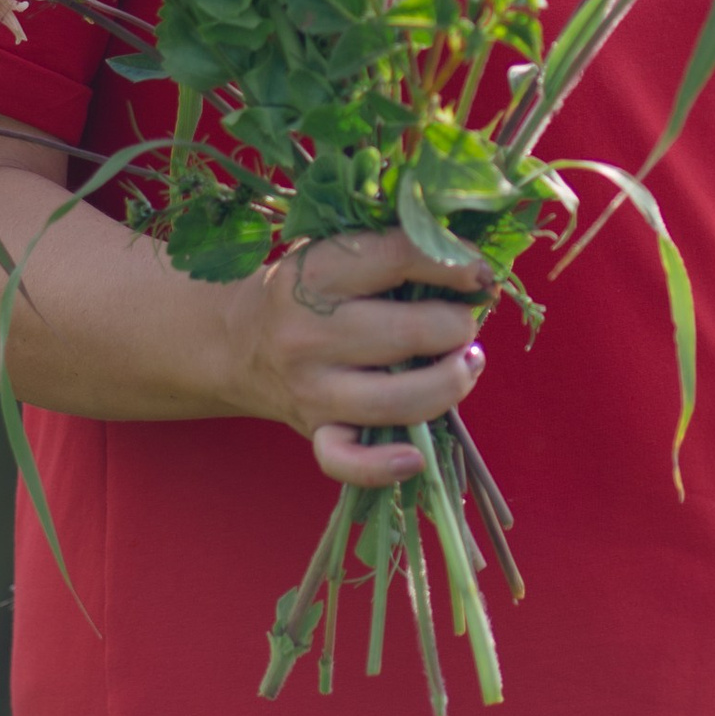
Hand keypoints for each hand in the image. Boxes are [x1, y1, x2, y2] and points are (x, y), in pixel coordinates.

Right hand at [223, 229, 491, 487]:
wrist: (235, 343)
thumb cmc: (302, 291)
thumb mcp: (330, 251)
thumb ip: (389, 249)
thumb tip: (470, 258)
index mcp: (314, 273)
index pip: (401, 257)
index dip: (456, 263)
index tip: (480, 273)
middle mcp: (309, 333)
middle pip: (413, 333)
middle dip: (458, 325)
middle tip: (462, 321)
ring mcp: (311, 390)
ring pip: (400, 400)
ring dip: (451, 383)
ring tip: (465, 364)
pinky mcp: (313, 432)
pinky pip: (348, 462)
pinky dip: (384, 466)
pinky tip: (414, 455)